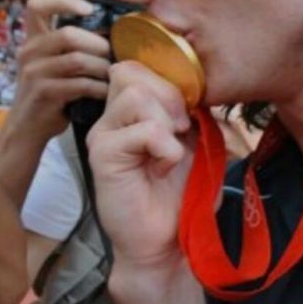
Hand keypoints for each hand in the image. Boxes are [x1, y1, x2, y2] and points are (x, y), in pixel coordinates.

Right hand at [1, 0, 110, 141]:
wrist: (26, 130)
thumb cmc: (50, 95)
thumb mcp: (53, 66)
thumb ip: (71, 49)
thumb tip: (112, 38)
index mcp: (32, 40)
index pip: (37, 6)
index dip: (63, 1)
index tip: (88, 9)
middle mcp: (29, 52)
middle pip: (68, 34)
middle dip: (97, 44)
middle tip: (110, 57)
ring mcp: (33, 73)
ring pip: (77, 60)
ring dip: (101, 68)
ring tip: (111, 77)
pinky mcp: (43, 93)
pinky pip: (80, 84)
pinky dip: (99, 88)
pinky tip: (105, 93)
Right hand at [87, 61, 193, 274]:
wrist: (167, 239)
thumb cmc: (181, 193)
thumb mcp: (197, 141)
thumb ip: (192, 109)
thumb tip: (199, 84)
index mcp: (131, 109)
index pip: (138, 64)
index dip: (168, 79)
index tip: (187, 112)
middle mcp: (112, 117)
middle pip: (132, 71)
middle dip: (170, 95)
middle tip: (181, 130)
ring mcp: (104, 134)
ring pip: (135, 94)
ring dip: (166, 121)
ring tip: (170, 150)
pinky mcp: (103, 155)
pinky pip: (142, 130)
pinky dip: (166, 148)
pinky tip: (161, 169)